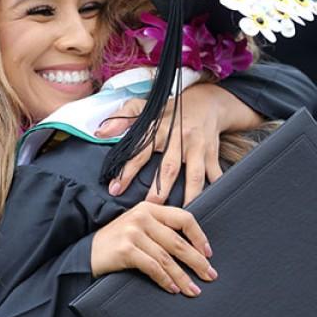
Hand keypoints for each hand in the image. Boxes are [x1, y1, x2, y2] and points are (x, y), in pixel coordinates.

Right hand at [91, 201, 216, 296]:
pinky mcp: (125, 250)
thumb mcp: (138, 227)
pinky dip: (165, 280)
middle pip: (178, 241)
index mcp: (149, 208)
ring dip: (183, 276)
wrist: (86, 253)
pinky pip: (152, 267)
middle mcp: (141, 217)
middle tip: (210, 275)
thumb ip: (160, 229)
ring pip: (167, 257)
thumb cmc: (117, 242)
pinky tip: (173, 289)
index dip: (199, 237)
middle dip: (197, 261)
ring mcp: (132, 232)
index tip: (209, 254)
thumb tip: (194, 248)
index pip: (183, 218)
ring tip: (194, 290)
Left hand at [95, 83, 261, 205]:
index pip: (139, 152)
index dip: (127, 172)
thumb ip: (121, 119)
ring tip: (181, 213)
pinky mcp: (212, 154)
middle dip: (159, 190)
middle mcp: (178, 139)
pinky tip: (210, 206)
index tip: (115, 190)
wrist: (206, 102)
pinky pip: (215, 174)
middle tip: (149, 208)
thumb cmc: (169, 110)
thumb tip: (100, 133)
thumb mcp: (143, 107)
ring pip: (194, 175)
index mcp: (158, 130)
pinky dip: (215, 190)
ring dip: (188, 195)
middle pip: (168, 168)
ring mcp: (197, 147)